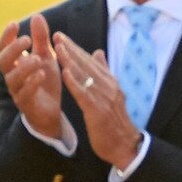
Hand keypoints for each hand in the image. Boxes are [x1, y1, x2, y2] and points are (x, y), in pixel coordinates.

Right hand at [0, 14, 63, 137]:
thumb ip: (40, 39)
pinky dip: (32, 83)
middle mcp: (11, 76)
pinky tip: (41, 74)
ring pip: (11, 78)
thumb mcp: (46, 57)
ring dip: (24, 67)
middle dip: (12, 50)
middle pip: (2, 61)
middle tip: (27, 40)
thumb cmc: (45, 81)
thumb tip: (37, 16)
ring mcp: (17, 90)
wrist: (51, 111)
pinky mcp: (26, 104)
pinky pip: (24, 93)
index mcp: (14, 63)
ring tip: (37, 59)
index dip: (6, 36)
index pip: (3, 47)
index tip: (15, 24)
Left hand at [54, 32, 143, 169]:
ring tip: (58, 48)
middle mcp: (109, 86)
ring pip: (85, 75)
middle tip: (56, 35)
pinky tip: (64, 72)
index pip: (90, 61)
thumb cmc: (114, 120)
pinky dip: (75, 82)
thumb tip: (98, 52)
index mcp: (110, 82)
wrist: (124, 146)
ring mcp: (105, 98)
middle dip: (71, 49)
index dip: (75, 48)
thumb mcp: (110, 93)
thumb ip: (104, 73)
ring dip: (71, 60)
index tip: (60, 36)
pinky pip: (84, 94)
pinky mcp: (99, 111)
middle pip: (87, 64)